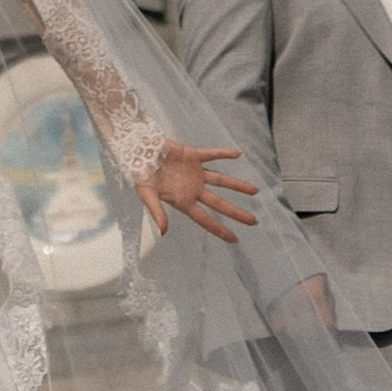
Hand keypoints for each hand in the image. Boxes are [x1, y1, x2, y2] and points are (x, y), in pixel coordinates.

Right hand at [141, 141, 257, 242]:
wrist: (137, 151)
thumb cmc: (140, 175)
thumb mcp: (146, 195)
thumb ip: (157, 212)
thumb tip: (164, 232)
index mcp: (183, 201)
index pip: (205, 219)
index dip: (219, 229)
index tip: (234, 239)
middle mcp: (193, 189)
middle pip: (219, 203)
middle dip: (236, 212)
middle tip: (254, 221)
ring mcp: (195, 172)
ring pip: (221, 180)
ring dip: (237, 185)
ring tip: (255, 191)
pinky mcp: (193, 155)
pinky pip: (212, 155)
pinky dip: (223, 154)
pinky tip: (237, 154)